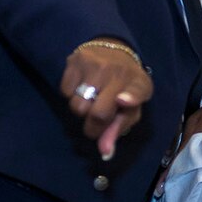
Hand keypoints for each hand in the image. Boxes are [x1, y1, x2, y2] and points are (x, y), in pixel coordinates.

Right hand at [61, 40, 152, 159]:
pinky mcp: (75, 60)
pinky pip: (64, 92)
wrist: (114, 48)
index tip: (121, 100)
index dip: (130, 97)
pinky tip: (81, 87)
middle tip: (95, 123)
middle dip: (93, 127)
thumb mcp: (130, 108)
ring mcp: (94, 64)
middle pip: (97, 113)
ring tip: (90, 101)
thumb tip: (104, 152)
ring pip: (76, 106)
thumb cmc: (124, 86)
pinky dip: (70, 95)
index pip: (136, 91)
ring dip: (81, 110)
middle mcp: (117, 72)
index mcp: (138, 84)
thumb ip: (117, 130)